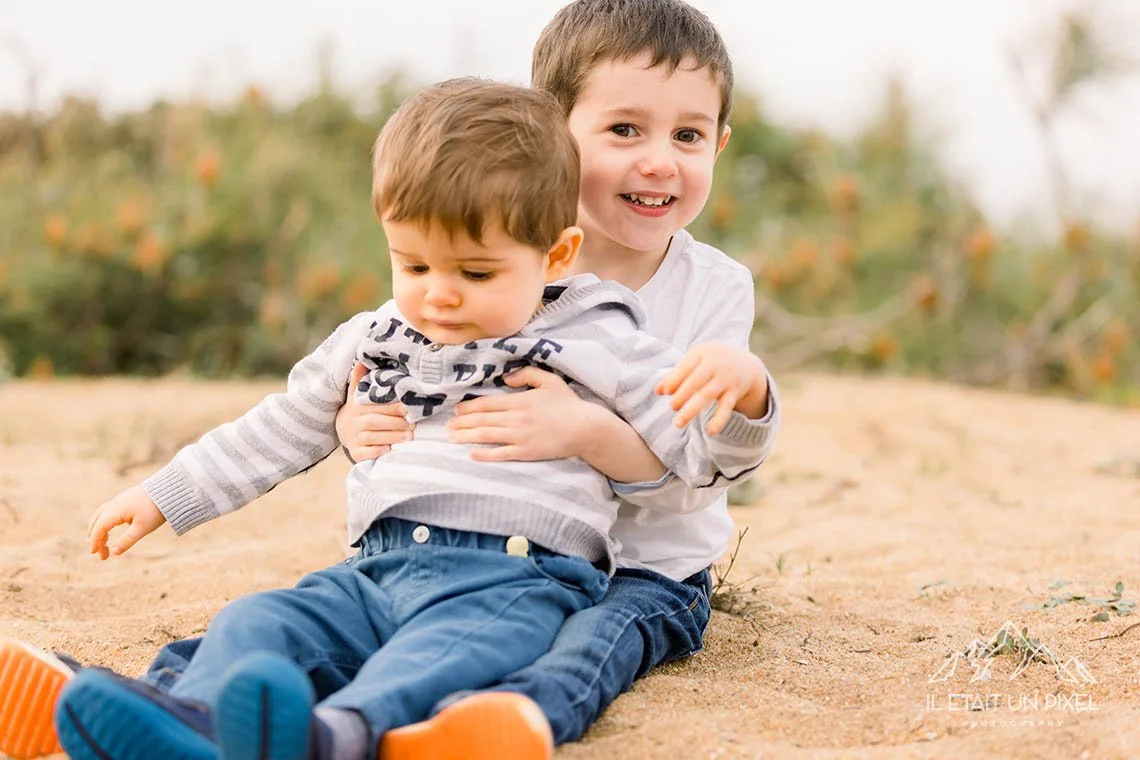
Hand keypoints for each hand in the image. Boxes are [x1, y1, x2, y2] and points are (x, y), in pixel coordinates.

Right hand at [88, 485, 166, 558]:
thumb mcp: (142, 528)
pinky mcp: (125, 499)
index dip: (95, 540)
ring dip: (98, 530)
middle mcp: (115, 503)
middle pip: (98, 521)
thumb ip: (127, 540)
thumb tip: (114, 552)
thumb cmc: (155, 510)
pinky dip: (104, 522)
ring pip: (101, 515)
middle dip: (96, 538)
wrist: (168, 491)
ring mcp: (120, 500)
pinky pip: (108, 511)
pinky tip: (109, 530)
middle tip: (101, 554)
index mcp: (117, 510)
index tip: (93, 553)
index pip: (100, 526)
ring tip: (101, 544)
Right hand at [337, 361, 413, 462]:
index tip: (408, 408)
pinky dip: (376, 452)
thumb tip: (362, 359)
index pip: (376, 406)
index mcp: (357, 406)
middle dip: (396, 423)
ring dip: (391, 437)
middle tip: (414, 424)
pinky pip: (364, 453)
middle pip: (375, 422)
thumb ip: (360, 378)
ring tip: (409, 436)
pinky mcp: (355, 451)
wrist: (342, 429)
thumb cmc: (357, 409)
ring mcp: (353, 438)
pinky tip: (388, 450)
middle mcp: (354, 422)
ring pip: (372, 438)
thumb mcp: (356, 393)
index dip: (393, 407)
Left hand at [447, 367, 589, 461]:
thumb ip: (526, 374)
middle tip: (447, 426)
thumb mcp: (549, 381)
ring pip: (486, 436)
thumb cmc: (568, 404)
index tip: (456, 409)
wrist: (585, 428)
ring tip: (452, 438)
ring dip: (466, 437)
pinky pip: (501, 454)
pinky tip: (472, 455)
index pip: (487, 404)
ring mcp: (520, 437)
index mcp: (519, 401)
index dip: (469, 407)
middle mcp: (515, 419)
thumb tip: (506, 379)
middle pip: (482, 420)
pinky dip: (485, 455)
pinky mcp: (526, 452)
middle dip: (462, 423)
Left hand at [656, 344, 769, 434]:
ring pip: (706, 396)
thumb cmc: (710, 362)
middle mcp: (715, 364)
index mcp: (701, 353)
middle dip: (681, 396)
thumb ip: (676, 375)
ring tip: (678, 424)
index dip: (674, 380)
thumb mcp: (695, 361)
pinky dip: (719, 420)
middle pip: (695, 382)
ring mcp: (725, 379)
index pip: (685, 367)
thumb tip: (658, 391)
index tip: (666, 393)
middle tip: (672, 408)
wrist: (745, 363)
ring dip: (691, 410)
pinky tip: (710, 431)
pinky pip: (726, 408)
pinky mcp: (734, 392)